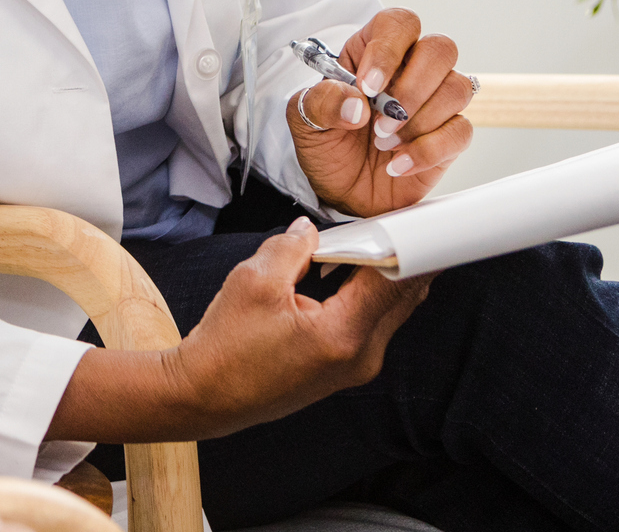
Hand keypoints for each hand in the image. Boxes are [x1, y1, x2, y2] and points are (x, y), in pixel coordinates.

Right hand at [46, 220, 430, 442]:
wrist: (207, 396)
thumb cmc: (227, 346)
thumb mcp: (253, 281)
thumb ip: (290, 248)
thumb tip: (309, 230)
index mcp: (343, 334)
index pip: (395, 281)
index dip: (405, 245)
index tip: (411, 221)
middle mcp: (362, 357)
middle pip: (402, 298)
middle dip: (399, 258)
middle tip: (391, 224)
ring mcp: (357, 368)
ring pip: (389, 311)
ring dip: (383, 277)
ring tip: (361, 245)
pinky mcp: (345, 370)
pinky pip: (371, 324)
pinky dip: (366, 297)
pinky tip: (345, 275)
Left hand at [290, 7, 473, 217]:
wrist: (342, 190)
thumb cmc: (327, 144)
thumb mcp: (304, 120)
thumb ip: (322, 103)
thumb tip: (356, 105)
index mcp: (373, 51)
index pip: (399, 23)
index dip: (388, 50)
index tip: (367, 87)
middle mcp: (410, 69)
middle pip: (441, 48)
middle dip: (411, 87)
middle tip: (379, 120)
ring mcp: (435, 101)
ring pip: (457, 88)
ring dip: (417, 120)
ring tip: (382, 142)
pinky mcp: (450, 135)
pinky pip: (461, 131)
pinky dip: (427, 151)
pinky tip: (396, 163)